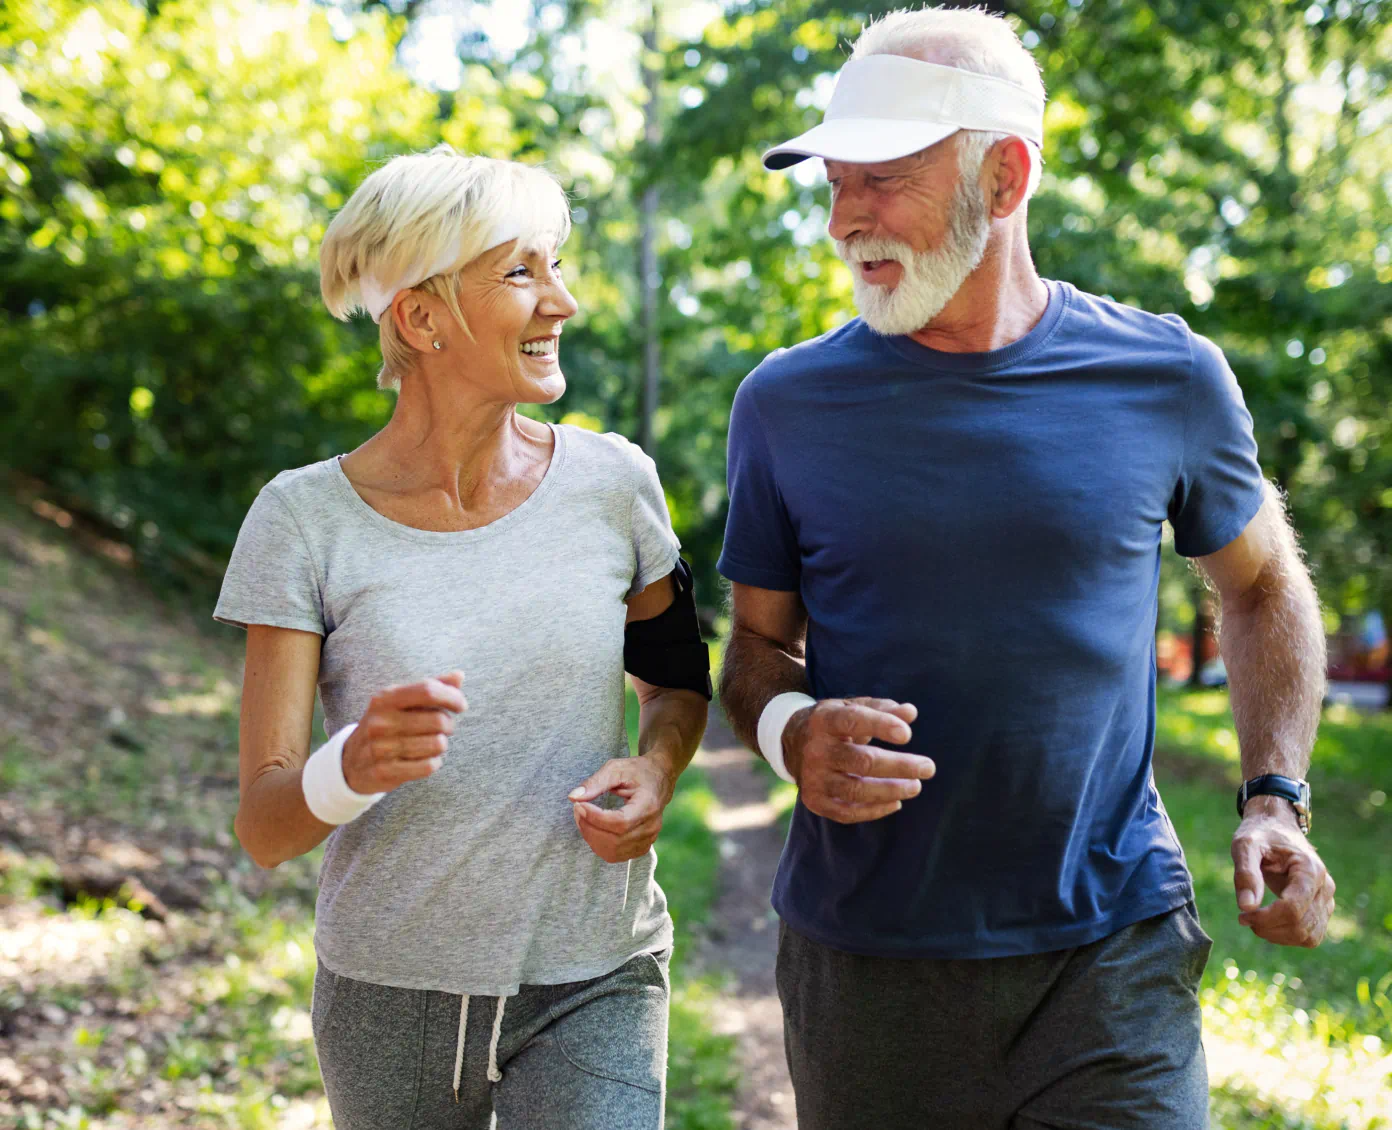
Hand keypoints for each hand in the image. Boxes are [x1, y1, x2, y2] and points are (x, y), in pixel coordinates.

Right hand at [341, 672, 466, 794]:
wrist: (350, 761)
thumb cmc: (385, 726)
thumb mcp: (400, 702)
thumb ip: (430, 687)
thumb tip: (459, 675)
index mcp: (385, 699)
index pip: (428, 690)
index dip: (452, 697)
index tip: (461, 706)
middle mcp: (381, 722)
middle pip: (438, 720)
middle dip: (449, 725)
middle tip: (442, 729)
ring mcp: (380, 748)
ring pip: (437, 744)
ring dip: (441, 744)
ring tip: (431, 743)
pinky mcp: (384, 772)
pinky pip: (428, 766)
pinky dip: (433, 763)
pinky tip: (425, 759)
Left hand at [568, 756, 675, 863]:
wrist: (658, 779)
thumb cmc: (636, 772)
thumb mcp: (616, 768)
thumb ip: (595, 782)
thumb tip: (573, 797)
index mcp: (648, 805)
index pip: (620, 822)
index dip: (595, 818)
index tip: (579, 805)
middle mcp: (651, 826)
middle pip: (615, 840)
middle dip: (589, 828)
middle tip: (577, 809)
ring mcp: (648, 839)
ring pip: (613, 851)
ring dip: (591, 837)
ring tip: (583, 818)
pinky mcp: (642, 846)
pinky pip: (616, 855)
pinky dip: (599, 845)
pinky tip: (593, 829)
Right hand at [784, 696, 934, 823]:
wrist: (792, 743)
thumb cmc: (833, 723)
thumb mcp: (851, 707)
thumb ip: (882, 709)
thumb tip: (910, 713)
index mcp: (824, 719)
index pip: (853, 720)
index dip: (881, 726)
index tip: (907, 735)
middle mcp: (815, 749)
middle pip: (862, 761)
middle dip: (900, 766)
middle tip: (928, 768)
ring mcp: (813, 777)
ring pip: (857, 789)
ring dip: (891, 790)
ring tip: (915, 787)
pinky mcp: (814, 800)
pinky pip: (847, 812)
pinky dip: (874, 810)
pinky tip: (895, 803)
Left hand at [1231, 797, 1334, 946]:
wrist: (1277, 826)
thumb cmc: (1261, 834)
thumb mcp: (1245, 845)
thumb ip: (1245, 873)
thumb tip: (1246, 907)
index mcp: (1310, 869)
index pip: (1293, 908)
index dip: (1266, 918)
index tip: (1242, 915)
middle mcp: (1325, 887)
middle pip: (1301, 926)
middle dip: (1269, 929)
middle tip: (1243, 918)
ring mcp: (1326, 899)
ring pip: (1309, 937)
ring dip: (1278, 937)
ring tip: (1254, 921)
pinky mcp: (1321, 908)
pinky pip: (1311, 935)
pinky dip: (1289, 937)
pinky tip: (1268, 925)